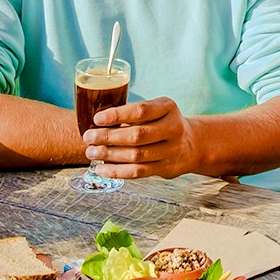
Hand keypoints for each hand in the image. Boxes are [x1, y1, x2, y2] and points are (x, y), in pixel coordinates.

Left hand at [83, 97, 201, 179]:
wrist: (192, 143)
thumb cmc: (162, 122)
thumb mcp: (156, 109)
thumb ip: (133, 113)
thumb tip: (98, 123)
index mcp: (168, 108)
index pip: (141, 111)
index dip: (117, 115)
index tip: (97, 119)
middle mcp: (173, 128)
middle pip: (137, 135)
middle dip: (108, 137)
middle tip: (88, 137)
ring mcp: (172, 150)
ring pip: (137, 156)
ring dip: (110, 155)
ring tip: (91, 153)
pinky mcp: (166, 168)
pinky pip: (139, 172)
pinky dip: (117, 171)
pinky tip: (102, 169)